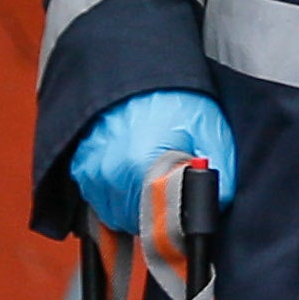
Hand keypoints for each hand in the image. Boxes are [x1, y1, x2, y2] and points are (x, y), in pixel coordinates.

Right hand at [68, 89, 236, 230]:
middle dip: (158, 216)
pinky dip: (117, 197)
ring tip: (154, 181)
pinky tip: (133, 176)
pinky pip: (98, 200)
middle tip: (175, 193)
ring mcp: (90, 171)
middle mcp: (109, 172)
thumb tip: (216, 209)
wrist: (142, 71)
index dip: (177, 227)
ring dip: (135, 209)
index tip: (188, 223)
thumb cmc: (180, 100)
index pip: (157, 225)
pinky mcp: (80, 167)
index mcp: (142, 166)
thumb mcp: (212, 133)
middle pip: (135, 224)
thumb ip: (218, 176)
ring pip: (115, 216)